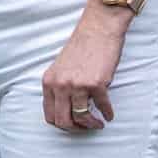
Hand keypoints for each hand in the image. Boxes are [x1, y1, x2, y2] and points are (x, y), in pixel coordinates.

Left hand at [41, 0, 132, 130]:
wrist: (98, 28)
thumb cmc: (82, 46)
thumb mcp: (61, 67)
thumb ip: (59, 87)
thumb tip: (65, 111)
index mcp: (49, 81)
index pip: (49, 115)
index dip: (62, 125)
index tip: (72, 124)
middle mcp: (60, 84)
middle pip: (63, 121)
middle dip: (76, 129)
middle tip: (86, 127)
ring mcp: (78, 84)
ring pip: (81, 118)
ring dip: (92, 124)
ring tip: (98, 123)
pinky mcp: (97, 83)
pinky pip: (102, 107)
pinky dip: (107, 113)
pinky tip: (109, 114)